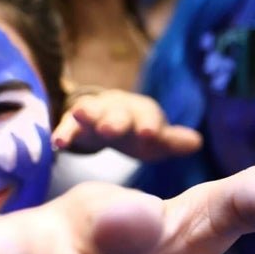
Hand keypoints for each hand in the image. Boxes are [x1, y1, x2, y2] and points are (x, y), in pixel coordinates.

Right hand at [52, 88, 201, 160]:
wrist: (107, 117)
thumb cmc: (136, 131)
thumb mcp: (156, 139)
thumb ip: (171, 141)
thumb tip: (196, 143)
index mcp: (142, 113)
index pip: (147, 116)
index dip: (148, 125)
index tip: (148, 134)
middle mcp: (118, 109)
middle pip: (117, 113)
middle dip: (114, 120)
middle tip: (110, 129)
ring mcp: (94, 115)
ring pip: (90, 112)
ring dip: (85, 114)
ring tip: (78, 115)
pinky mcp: (74, 124)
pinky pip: (68, 128)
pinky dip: (64, 134)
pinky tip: (57, 144)